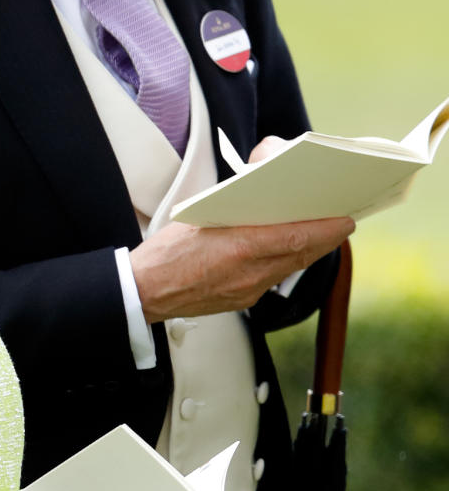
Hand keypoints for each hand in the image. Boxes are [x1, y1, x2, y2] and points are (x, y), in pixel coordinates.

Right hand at [131, 216, 352, 323]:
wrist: (144, 292)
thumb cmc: (166, 250)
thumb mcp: (199, 215)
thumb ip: (233, 206)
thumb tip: (260, 189)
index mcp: (238, 247)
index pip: (295, 237)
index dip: (325, 229)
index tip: (345, 219)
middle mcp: (249, 274)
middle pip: (300, 255)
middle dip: (324, 239)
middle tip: (343, 223)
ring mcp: (247, 292)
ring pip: (289, 268)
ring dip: (307, 251)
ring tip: (321, 235)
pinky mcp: (242, 301)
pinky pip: (273, 279)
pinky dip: (286, 263)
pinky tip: (287, 252)